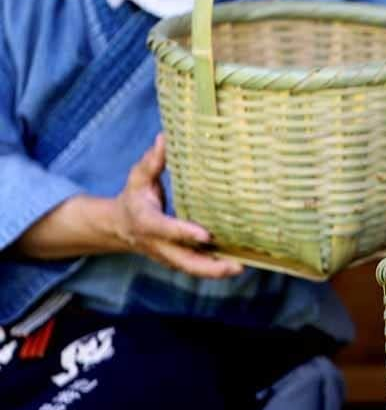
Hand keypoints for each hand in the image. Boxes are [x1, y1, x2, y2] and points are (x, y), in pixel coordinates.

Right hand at [113, 134, 241, 278]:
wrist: (118, 226)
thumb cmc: (133, 197)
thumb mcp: (138, 178)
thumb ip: (152, 161)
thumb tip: (165, 137)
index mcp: (146, 221)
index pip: (166, 229)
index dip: (184, 233)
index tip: (205, 235)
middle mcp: (158, 243)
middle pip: (183, 261)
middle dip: (209, 267)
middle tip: (236, 266)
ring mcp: (167, 256)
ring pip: (191, 269)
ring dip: (216, 272)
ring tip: (242, 268)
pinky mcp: (175, 260)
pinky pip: (195, 268)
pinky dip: (214, 270)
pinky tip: (237, 265)